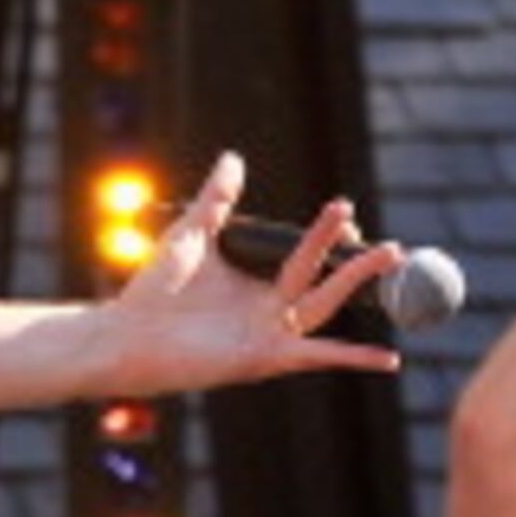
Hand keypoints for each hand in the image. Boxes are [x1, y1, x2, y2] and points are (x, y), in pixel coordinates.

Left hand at [101, 153, 405, 388]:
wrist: (123, 334)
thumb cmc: (151, 293)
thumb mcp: (191, 235)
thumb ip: (215, 199)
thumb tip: (234, 158)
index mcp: (258, 287)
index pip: (308, 259)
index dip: (328, 237)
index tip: (344, 209)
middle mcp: (269, 313)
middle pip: (325, 281)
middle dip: (357, 259)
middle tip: (391, 240)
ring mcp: (268, 337)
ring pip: (325, 306)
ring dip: (356, 280)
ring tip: (392, 253)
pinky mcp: (262, 358)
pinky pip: (315, 357)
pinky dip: (353, 357)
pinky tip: (390, 359)